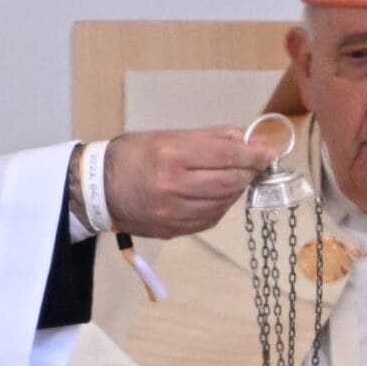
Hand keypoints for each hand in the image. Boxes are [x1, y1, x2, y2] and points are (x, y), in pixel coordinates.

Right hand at [103, 126, 274, 237]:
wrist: (98, 189)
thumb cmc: (134, 154)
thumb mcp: (169, 135)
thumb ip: (211, 138)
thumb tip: (249, 141)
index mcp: (172, 156)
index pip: (225, 156)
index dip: (253, 156)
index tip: (268, 154)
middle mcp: (173, 186)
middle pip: (228, 183)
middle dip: (248, 174)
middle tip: (255, 166)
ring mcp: (172, 213)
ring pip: (222, 204)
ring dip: (236, 191)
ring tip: (236, 178)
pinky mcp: (172, 230)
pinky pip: (209, 220)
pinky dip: (221, 207)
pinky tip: (218, 196)